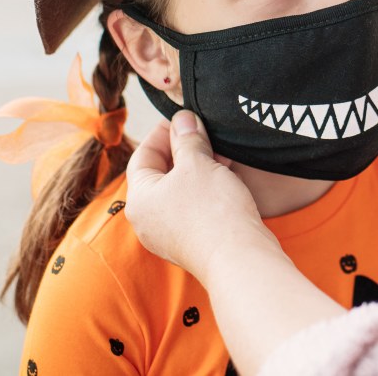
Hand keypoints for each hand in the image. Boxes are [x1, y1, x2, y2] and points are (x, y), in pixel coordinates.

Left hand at [124, 111, 278, 280]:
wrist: (239, 258)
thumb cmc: (213, 211)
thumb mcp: (198, 163)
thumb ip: (187, 138)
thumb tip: (183, 119)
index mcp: (139, 199)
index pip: (143, 155)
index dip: (163, 132)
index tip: (184, 119)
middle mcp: (147, 221)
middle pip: (159, 174)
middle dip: (183, 150)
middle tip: (205, 134)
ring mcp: (168, 236)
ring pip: (177, 192)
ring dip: (196, 170)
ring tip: (221, 155)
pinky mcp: (190, 243)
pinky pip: (190, 209)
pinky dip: (203, 190)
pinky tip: (224, 180)